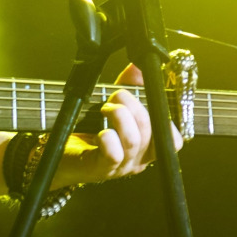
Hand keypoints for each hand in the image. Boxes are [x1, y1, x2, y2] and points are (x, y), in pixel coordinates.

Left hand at [56, 64, 179, 186]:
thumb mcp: (114, 106)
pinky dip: (107, 136)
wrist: (63, 155)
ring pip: (133, 139)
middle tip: (116, 97)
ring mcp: (121, 167)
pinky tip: (99, 132)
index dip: (166, 121)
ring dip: (119, 115)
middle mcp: (137, 160)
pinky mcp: (101, 169)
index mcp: (146, 148)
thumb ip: (129, 87)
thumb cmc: (89, 131)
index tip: (149, 102)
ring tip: (105, 109)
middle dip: (133, 104)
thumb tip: (138, 67)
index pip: (173, 141)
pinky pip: (113, 152)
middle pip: (151, 130)